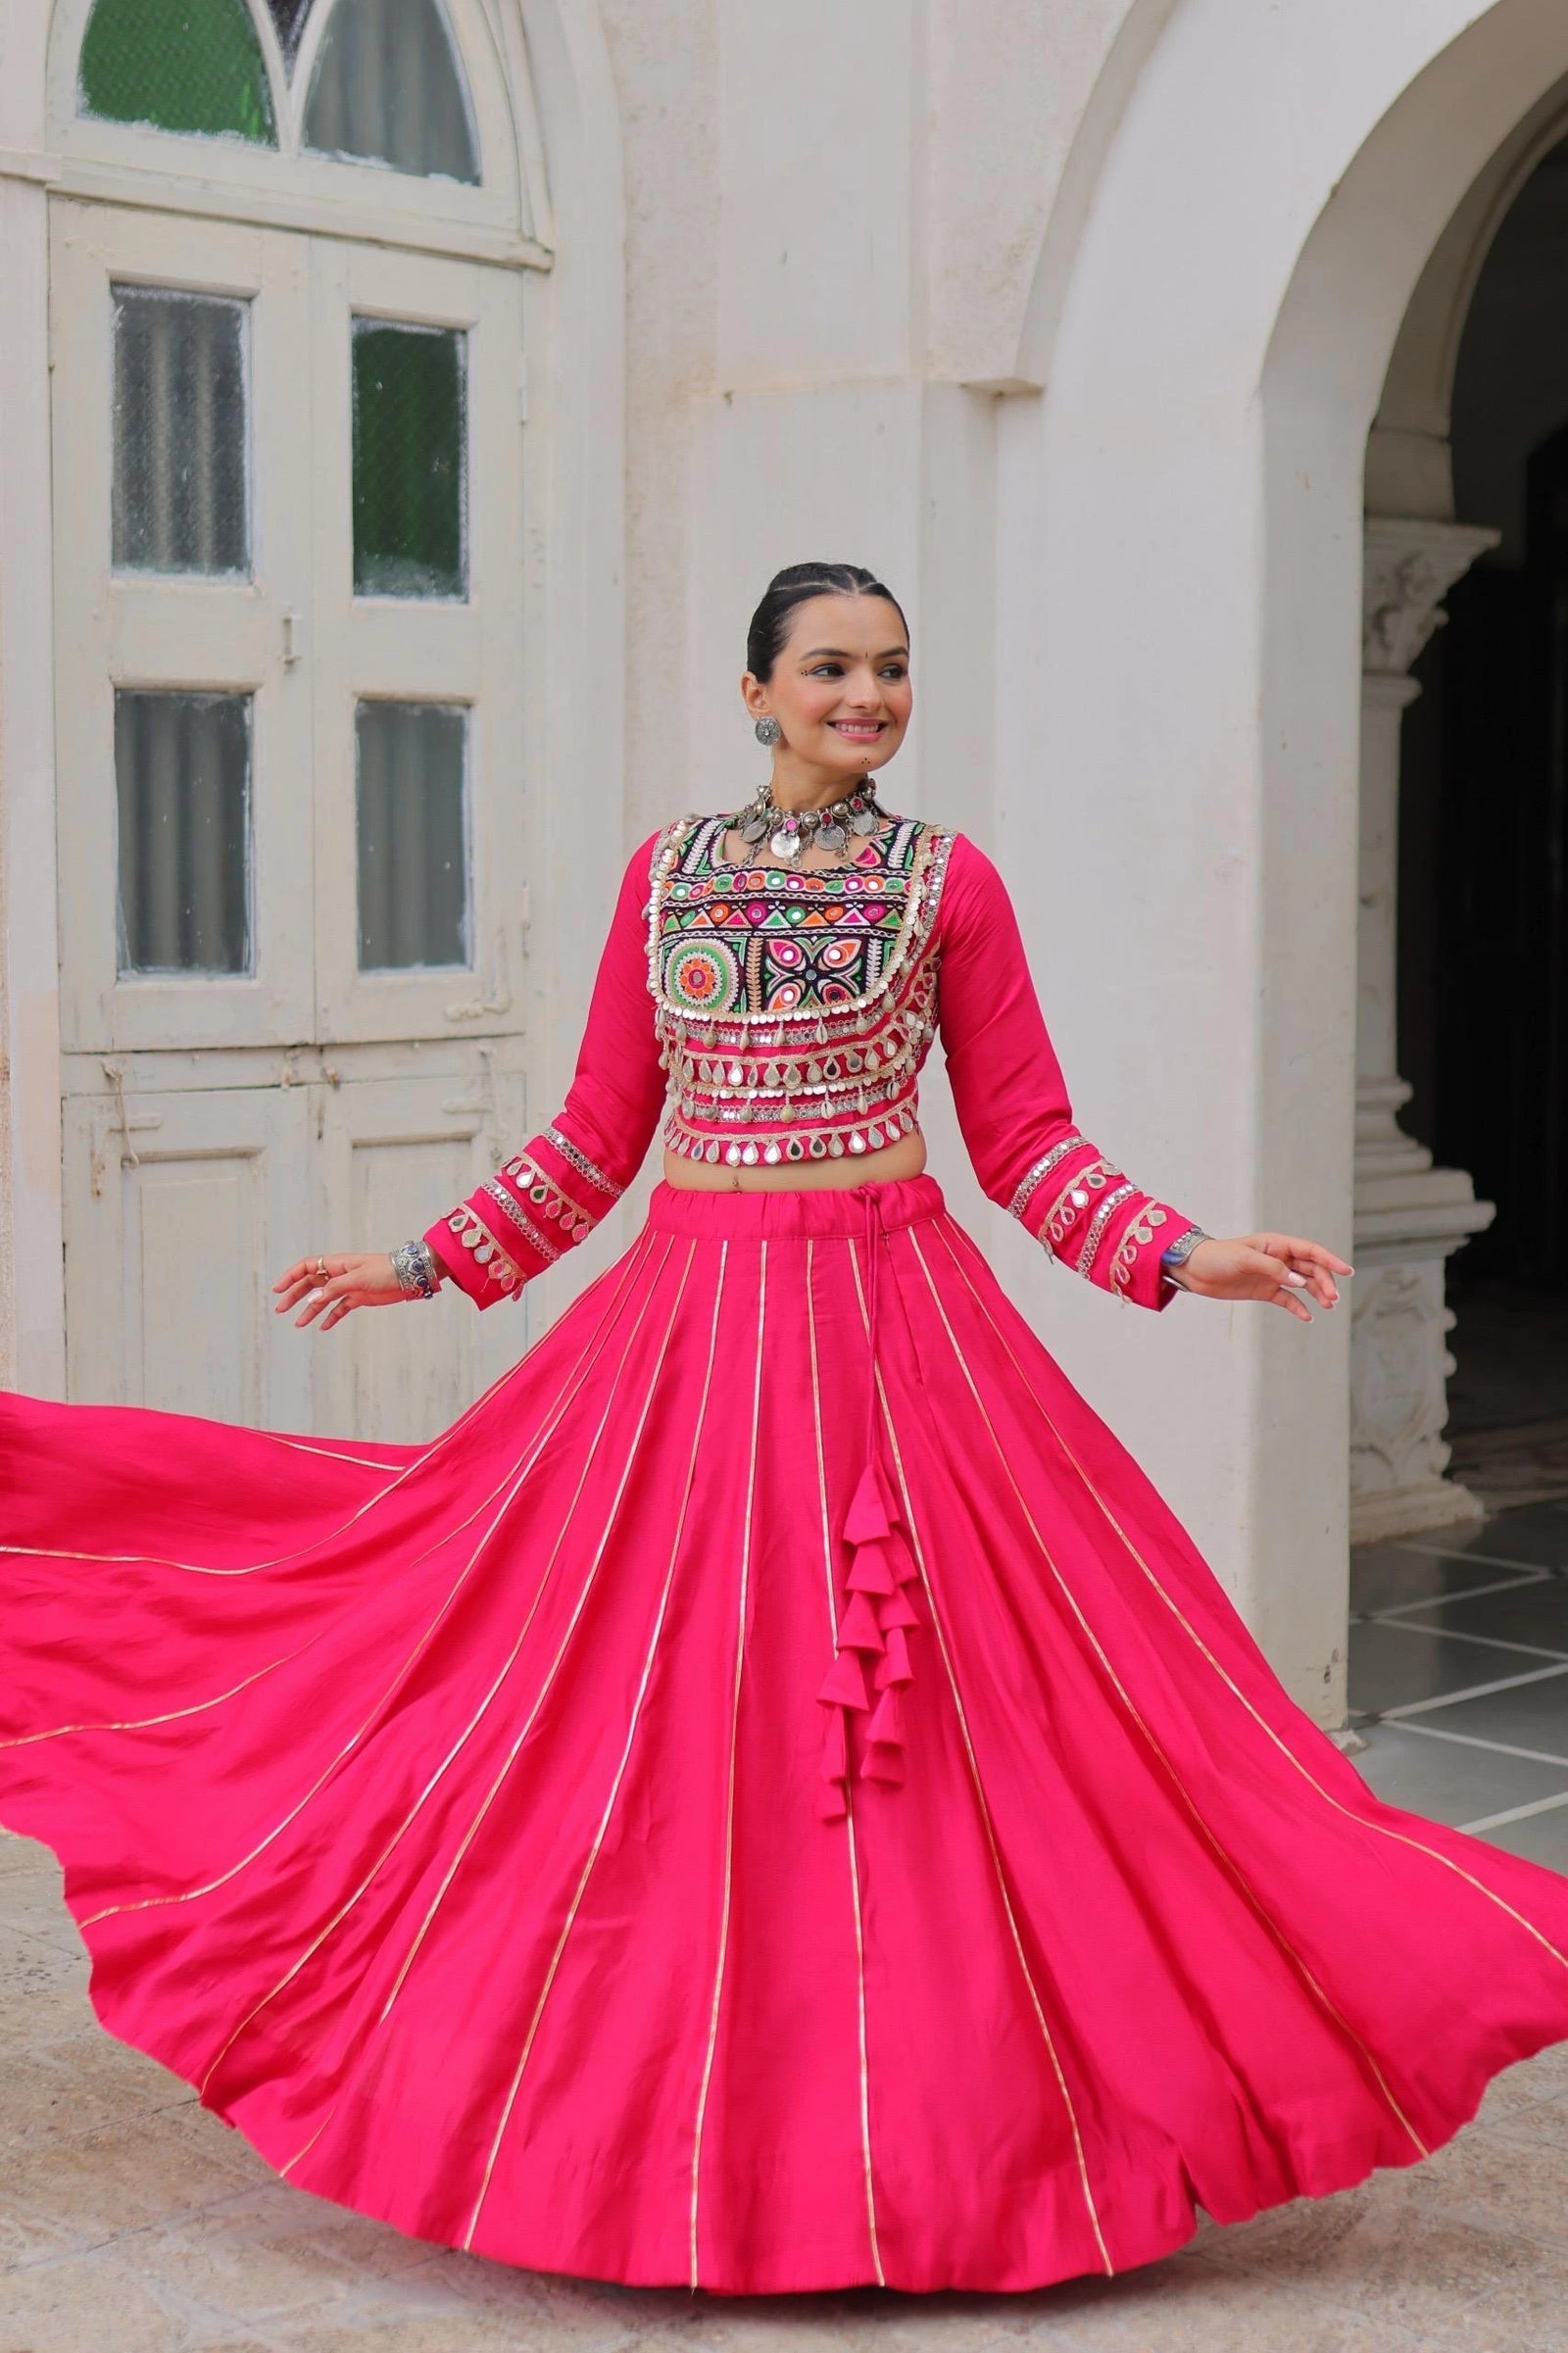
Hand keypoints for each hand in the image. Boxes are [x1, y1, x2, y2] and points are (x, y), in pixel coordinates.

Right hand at [272, 1252, 403, 1331]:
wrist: (410, 1276)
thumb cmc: (385, 1271)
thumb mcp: (358, 1278)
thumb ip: (334, 1288)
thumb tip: (313, 1299)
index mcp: (337, 1263)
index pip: (307, 1267)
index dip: (290, 1277)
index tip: (277, 1290)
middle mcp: (340, 1274)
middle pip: (311, 1284)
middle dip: (295, 1296)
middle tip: (281, 1310)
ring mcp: (349, 1286)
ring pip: (323, 1298)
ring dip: (310, 1310)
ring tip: (298, 1324)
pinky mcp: (359, 1297)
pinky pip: (340, 1308)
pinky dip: (331, 1317)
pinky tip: (323, 1327)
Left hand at [1175, 1234, 1350, 1322]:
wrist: (1194, 1271)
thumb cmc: (1217, 1257)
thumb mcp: (1244, 1259)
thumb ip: (1272, 1268)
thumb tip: (1298, 1280)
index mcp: (1276, 1244)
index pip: (1309, 1250)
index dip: (1329, 1259)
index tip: (1346, 1270)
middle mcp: (1278, 1258)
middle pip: (1310, 1269)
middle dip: (1325, 1282)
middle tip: (1333, 1298)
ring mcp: (1272, 1275)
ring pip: (1302, 1284)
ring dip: (1317, 1294)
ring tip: (1328, 1306)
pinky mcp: (1264, 1290)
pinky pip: (1287, 1299)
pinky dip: (1298, 1307)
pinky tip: (1308, 1317)